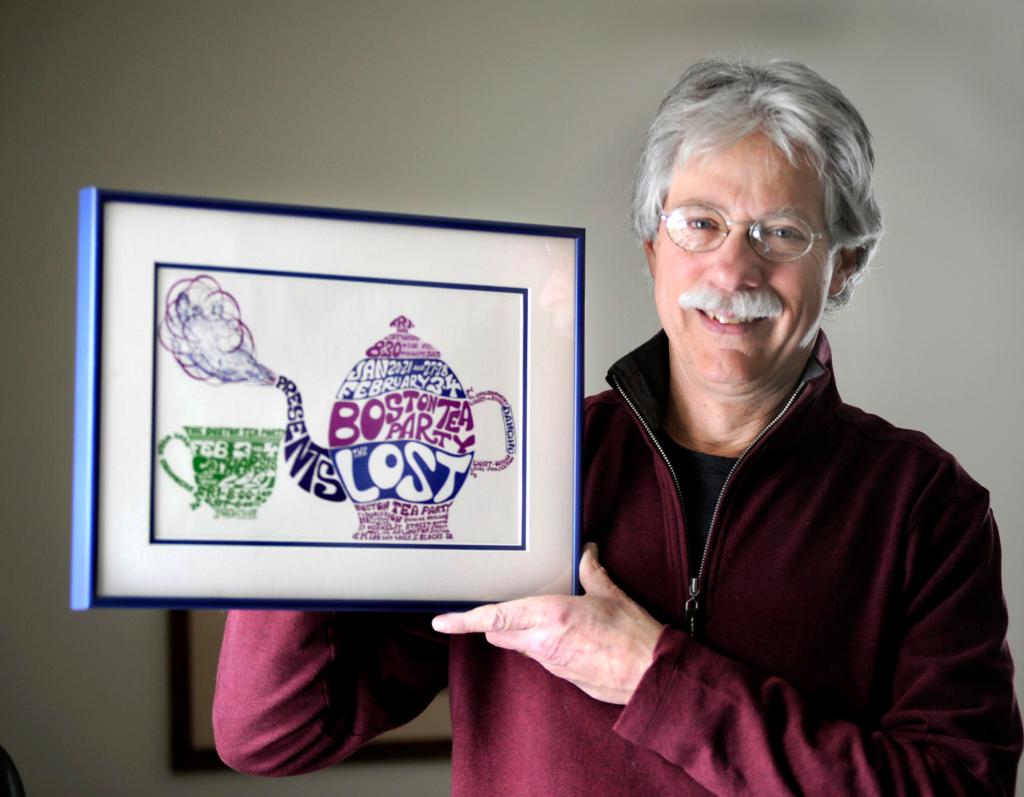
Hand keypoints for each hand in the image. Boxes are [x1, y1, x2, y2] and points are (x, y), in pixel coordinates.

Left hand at [432, 543, 664, 703]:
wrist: (650, 676)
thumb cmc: (632, 634)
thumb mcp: (610, 595)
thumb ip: (591, 571)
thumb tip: (586, 551)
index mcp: (549, 616)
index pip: (495, 619)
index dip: (465, 620)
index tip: (442, 621)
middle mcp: (542, 641)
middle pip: (499, 635)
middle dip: (495, 624)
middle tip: (497, 608)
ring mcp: (550, 662)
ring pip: (519, 647)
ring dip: (521, 634)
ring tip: (541, 617)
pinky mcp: (562, 676)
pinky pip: (540, 657)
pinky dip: (543, 645)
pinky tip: (565, 635)